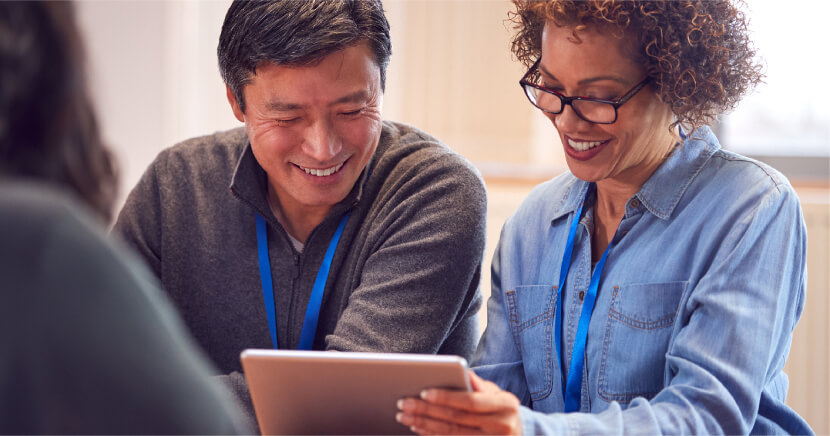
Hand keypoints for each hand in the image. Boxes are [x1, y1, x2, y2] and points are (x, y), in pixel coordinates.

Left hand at [396, 370, 521, 434]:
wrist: (518, 434)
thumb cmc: (501, 409)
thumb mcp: (497, 394)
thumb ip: (479, 385)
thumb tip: (463, 370)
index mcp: (506, 406)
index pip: (471, 402)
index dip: (447, 398)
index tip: (424, 392)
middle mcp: (501, 427)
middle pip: (457, 419)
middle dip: (427, 411)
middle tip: (405, 403)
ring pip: (451, 435)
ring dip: (424, 425)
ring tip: (405, 417)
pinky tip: (418, 428)